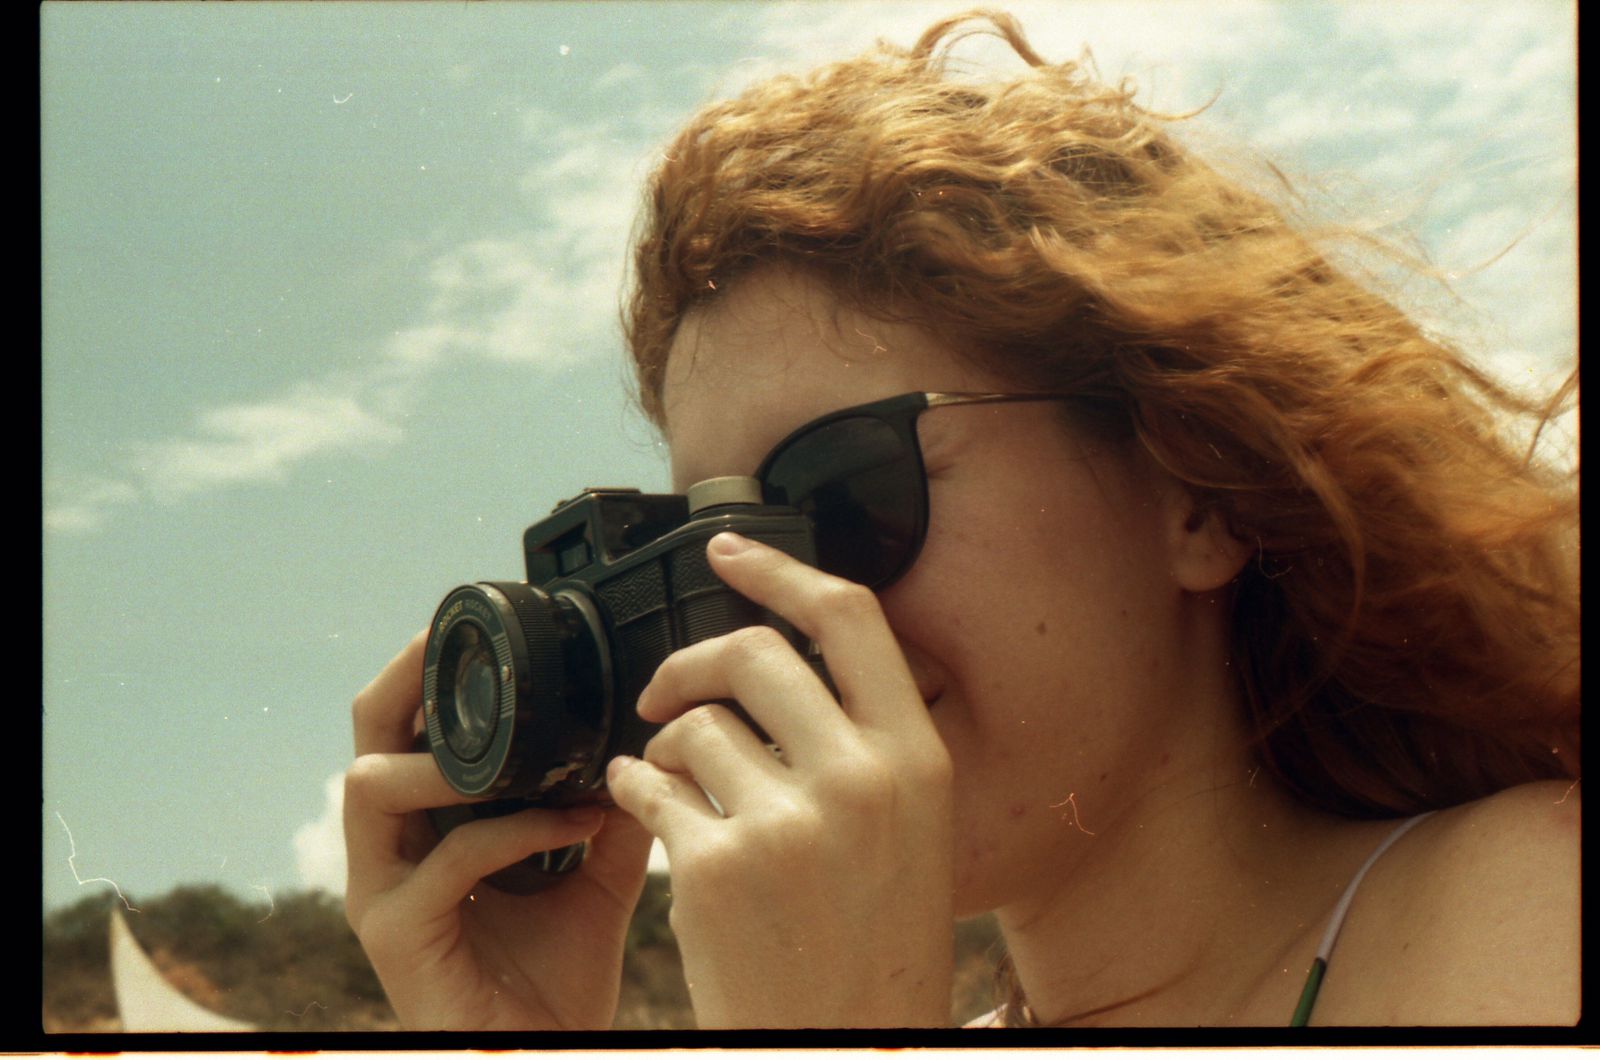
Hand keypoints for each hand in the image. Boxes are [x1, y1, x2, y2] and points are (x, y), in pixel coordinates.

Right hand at [343, 630, 653, 1029]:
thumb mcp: (591, 876)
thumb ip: (604, 814)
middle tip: (453, 644)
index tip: (468, 628)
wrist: (547, 1053)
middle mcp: (385, 856)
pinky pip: (448, 858)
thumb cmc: (555, 976)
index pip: (396, 731)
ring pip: (374, 787)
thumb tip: (640, 748)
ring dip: (449, 759)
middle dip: (406, 681)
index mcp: (419, 832)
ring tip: (524, 749)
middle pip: (364, 739)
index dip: (420, 674)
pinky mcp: (398, 936)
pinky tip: (570, 824)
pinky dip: (514, 830)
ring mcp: (382, 896)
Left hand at [606, 532, 955, 1027]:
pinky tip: (640, 807)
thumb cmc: (874, 940)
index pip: (849, 617)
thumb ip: (863, 739)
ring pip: (692, 726)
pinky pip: (645, 788)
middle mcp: (860, 779)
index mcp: (917, 760)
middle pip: (754, 653)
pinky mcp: (714, 868)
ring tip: (674, 787)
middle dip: (692, 661)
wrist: (845, 1045)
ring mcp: (786, 823)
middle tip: (666, 691)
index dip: (780, 568)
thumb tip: (780, 657)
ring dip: (664, 747)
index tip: (727, 549)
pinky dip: (630, 789)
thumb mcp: (910, 827)